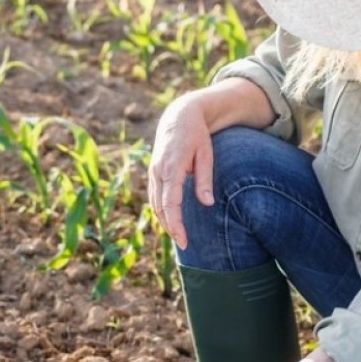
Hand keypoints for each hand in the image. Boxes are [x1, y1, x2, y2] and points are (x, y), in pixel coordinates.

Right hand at [148, 94, 214, 249]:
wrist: (179, 116)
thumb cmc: (196, 135)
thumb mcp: (206, 154)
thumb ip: (204, 179)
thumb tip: (207, 203)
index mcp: (171, 167)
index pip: (170, 203)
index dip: (175, 224)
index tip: (184, 240)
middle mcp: (158, 171)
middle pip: (160, 207)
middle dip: (171, 228)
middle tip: (185, 245)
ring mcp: (153, 172)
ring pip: (155, 204)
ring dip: (165, 221)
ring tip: (179, 237)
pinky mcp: (153, 173)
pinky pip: (154, 197)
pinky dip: (161, 211)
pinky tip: (171, 221)